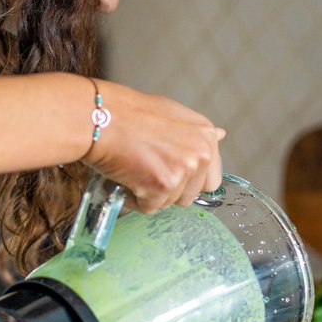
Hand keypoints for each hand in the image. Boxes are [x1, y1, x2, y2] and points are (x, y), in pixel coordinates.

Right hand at [83, 79, 224, 213]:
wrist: (102, 118)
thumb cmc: (129, 114)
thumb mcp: (171, 115)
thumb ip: (194, 134)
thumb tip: (220, 135)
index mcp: (205, 136)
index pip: (211, 180)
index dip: (187, 182)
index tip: (170, 174)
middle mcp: (200, 154)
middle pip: (190, 196)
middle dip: (168, 190)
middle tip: (146, 168)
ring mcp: (183, 171)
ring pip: (168, 203)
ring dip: (149, 194)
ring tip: (134, 168)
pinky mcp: (162, 186)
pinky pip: (149, 207)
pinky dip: (134, 198)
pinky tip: (126, 176)